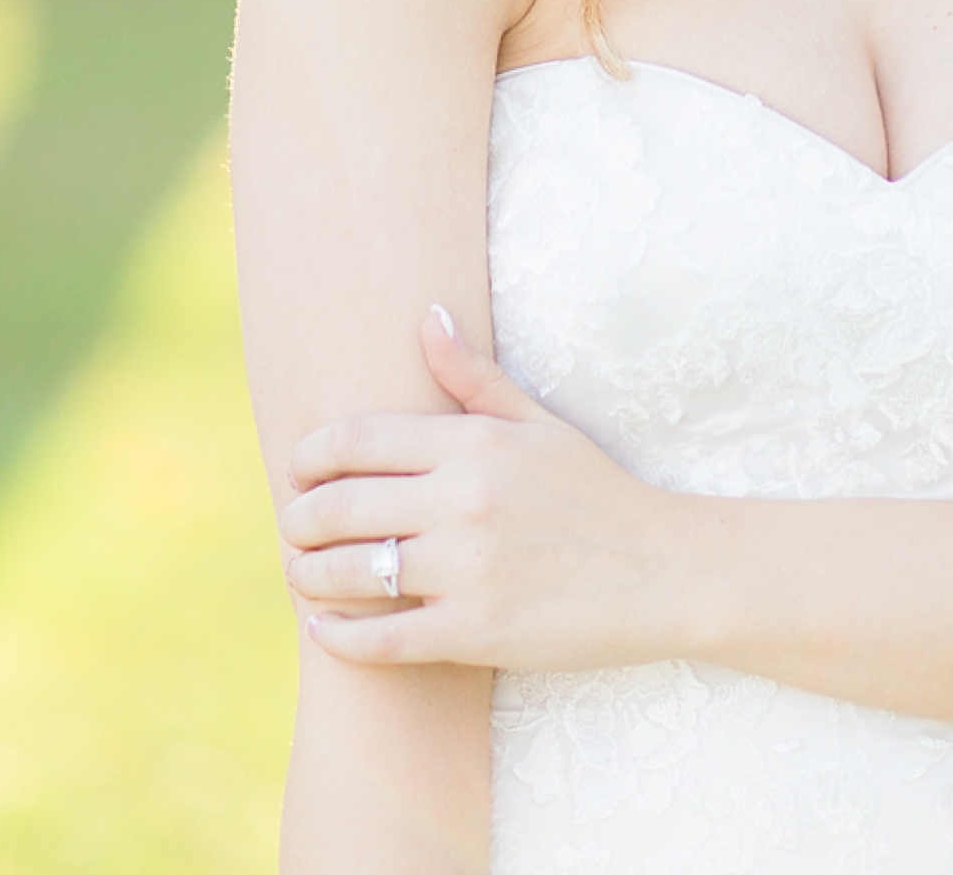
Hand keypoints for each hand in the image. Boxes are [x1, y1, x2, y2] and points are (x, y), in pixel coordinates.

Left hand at [283, 308, 692, 672]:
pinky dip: (341, 636)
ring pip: (352, 572)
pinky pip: (384, 637)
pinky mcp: (476, 630)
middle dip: (299, 516)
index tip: (300, 469)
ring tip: (300, 573)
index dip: (311, 455)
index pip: (359, 438)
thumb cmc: (597, 491)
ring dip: (309, 574)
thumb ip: (475, 376)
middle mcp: (464, 500)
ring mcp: (468, 568)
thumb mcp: (540, 423)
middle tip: (291, 525)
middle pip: (342, 504)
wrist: (661, 570)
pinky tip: (324, 629)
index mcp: (476, 443)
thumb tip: (427, 315)